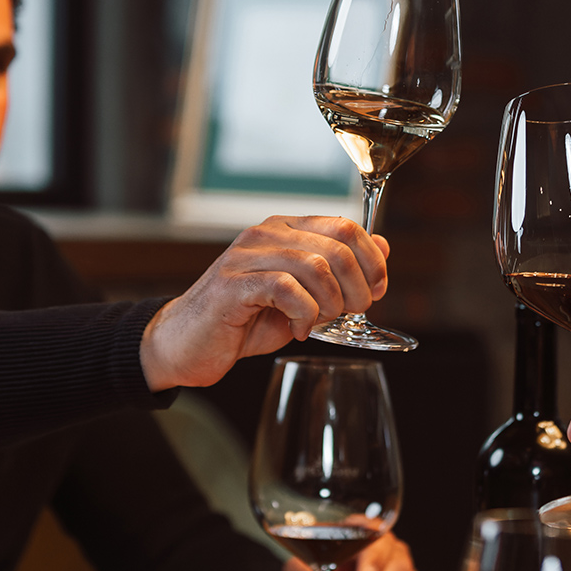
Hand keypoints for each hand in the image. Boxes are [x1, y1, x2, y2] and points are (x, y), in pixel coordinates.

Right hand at [139, 216, 388, 390]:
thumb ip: (340, 270)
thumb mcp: (305, 295)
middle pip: (337, 246)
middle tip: (348, 313)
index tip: (376, 290)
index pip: (346, 226)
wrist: (188, 344)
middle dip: (357, 288)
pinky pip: (288, 290)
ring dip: (330, 303)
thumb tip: (383, 246)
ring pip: (316, 267)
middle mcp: (267, 234)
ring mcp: (247, 256)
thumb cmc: (246, 320)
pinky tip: (297, 329)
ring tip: (319, 321)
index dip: (372, 261)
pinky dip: (303, 315)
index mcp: (286, 229)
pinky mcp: (233, 284)